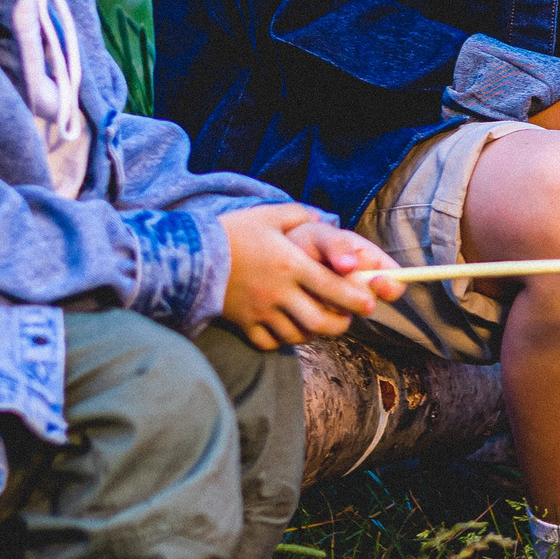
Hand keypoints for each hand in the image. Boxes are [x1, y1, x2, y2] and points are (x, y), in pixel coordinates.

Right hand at [219, 204, 400, 350]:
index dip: (357, 299)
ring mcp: (261, 311)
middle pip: (320, 321)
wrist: (189, 254)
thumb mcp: (270, 215)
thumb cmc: (234, 231)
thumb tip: (324, 218)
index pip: (333, 289)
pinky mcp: (244, 324)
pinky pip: (270, 343)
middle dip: (340, 324)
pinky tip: (286, 328)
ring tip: (318, 322)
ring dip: (313, 333)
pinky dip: (282, 340)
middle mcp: (278, 292)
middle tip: (346, 318)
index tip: (370, 303)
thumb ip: (301, 215)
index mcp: (290, 265)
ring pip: (298, 336)